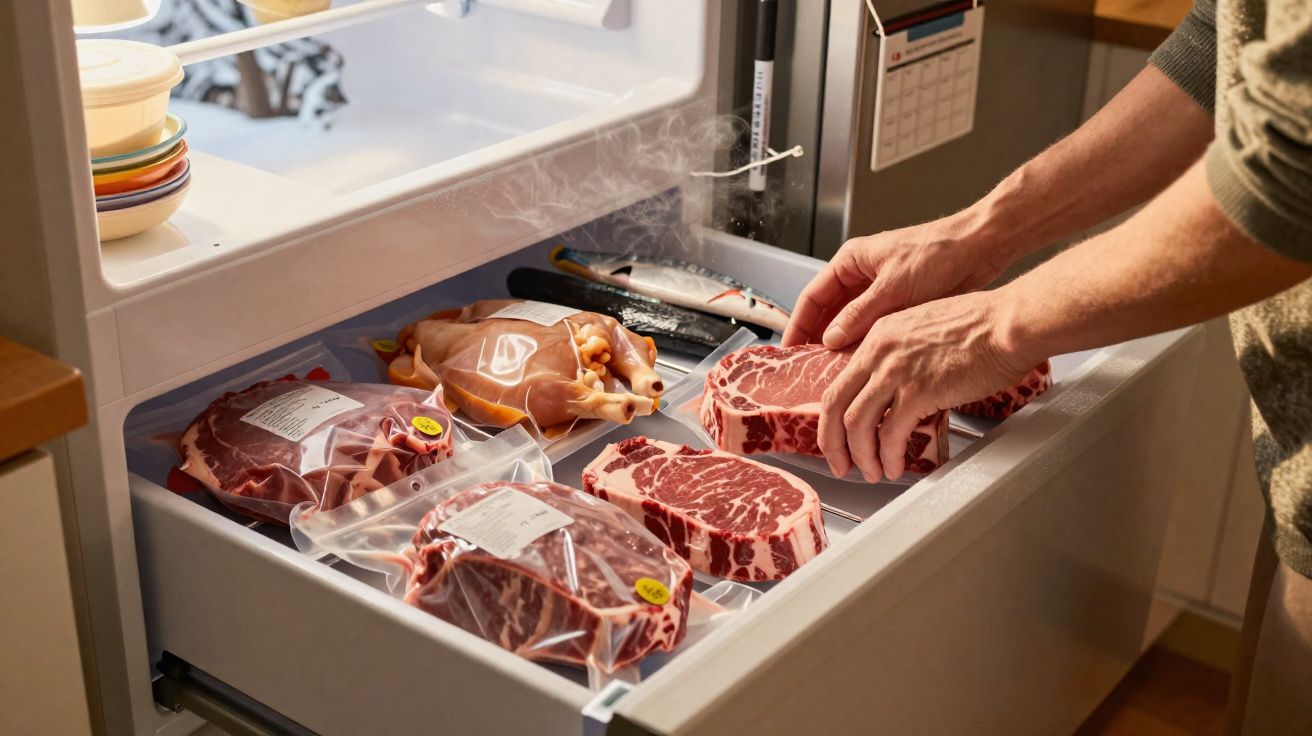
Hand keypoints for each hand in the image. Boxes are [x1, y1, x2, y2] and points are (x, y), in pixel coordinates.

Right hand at [782, 212, 1014, 349]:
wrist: (979, 248)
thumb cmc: (937, 253)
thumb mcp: (893, 287)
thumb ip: (859, 315)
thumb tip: (831, 340)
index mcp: (851, 262)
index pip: (812, 297)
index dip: (798, 324)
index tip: (788, 350)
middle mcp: (860, 277)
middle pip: (828, 313)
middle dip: (818, 340)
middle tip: (809, 369)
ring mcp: (879, 292)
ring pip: (850, 324)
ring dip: (843, 346)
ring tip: (834, 373)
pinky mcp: (898, 305)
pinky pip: (872, 330)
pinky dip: (865, 346)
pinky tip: (863, 366)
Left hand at [818, 290, 1039, 480]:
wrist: (1008, 324)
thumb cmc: (982, 325)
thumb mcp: (923, 329)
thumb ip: (900, 355)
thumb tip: (895, 389)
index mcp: (878, 334)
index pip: (839, 381)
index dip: (832, 416)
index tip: (837, 435)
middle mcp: (879, 351)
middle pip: (835, 404)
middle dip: (832, 441)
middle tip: (840, 462)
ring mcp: (895, 371)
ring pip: (856, 423)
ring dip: (861, 455)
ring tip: (871, 471)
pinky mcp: (917, 392)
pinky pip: (891, 434)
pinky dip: (889, 456)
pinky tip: (894, 466)